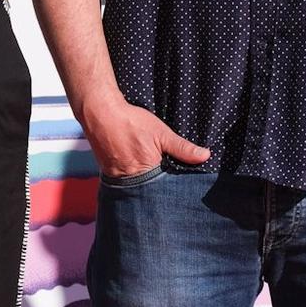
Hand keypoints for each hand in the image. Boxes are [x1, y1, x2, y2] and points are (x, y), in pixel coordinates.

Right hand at [81, 95, 209, 177]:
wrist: (100, 114)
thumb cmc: (131, 122)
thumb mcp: (161, 133)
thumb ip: (182, 148)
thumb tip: (205, 156)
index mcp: (148, 171)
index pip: (166, 188)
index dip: (174, 188)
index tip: (183, 188)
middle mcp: (132, 180)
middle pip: (151, 191)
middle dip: (160, 188)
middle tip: (168, 182)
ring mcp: (119, 179)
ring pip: (139, 187)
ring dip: (147, 184)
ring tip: (153, 175)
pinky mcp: (110, 175)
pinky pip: (126, 182)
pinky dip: (134, 178)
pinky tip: (138, 170)